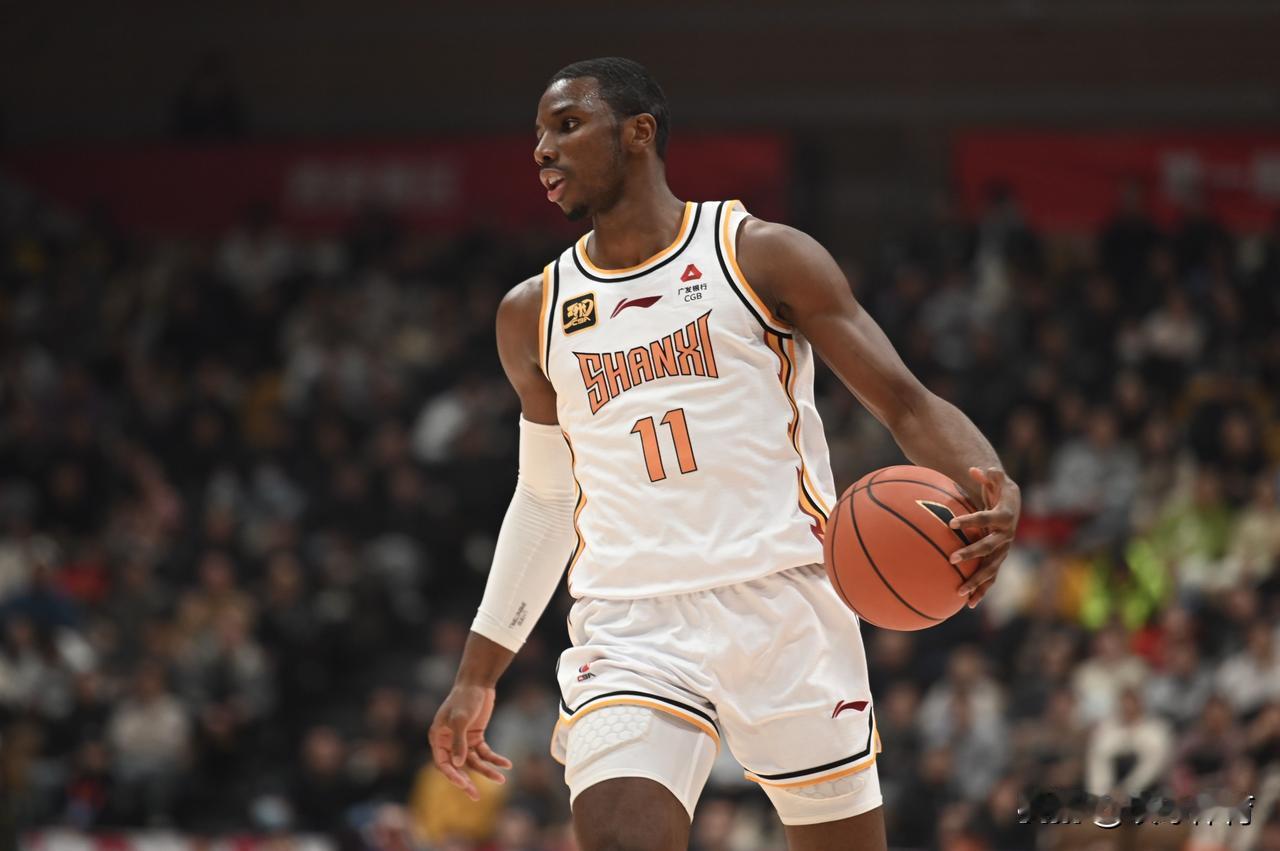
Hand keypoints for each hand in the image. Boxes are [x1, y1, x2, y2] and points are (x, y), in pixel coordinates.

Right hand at [428, 683, 511, 800]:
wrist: (478, 683)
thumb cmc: (464, 699)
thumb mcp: (461, 720)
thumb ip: (459, 742)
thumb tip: (458, 765)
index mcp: (438, 738)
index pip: (442, 763)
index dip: (452, 775)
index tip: (464, 784)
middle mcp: (448, 741)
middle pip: (457, 767)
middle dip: (467, 781)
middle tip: (476, 797)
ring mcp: (463, 740)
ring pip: (473, 762)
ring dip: (486, 770)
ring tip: (501, 779)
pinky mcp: (476, 737)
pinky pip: (484, 753)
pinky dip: (495, 758)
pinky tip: (506, 764)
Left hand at [948, 467, 1020, 607]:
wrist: (1014, 506)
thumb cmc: (1000, 491)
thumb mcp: (997, 479)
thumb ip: (989, 475)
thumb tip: (975, 469)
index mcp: (1003, 517)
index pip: (985, 518)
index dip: (970, 520)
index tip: (952, 522)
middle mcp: (1006, 537)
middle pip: (987, 547)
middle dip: (970, 554)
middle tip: (951, 559)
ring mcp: (1003, 551)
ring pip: (990, 569)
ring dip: (976, 581)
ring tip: (958, 592)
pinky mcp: (998, 560)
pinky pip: (990, 578)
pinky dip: (981, 591)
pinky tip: (968, 605)